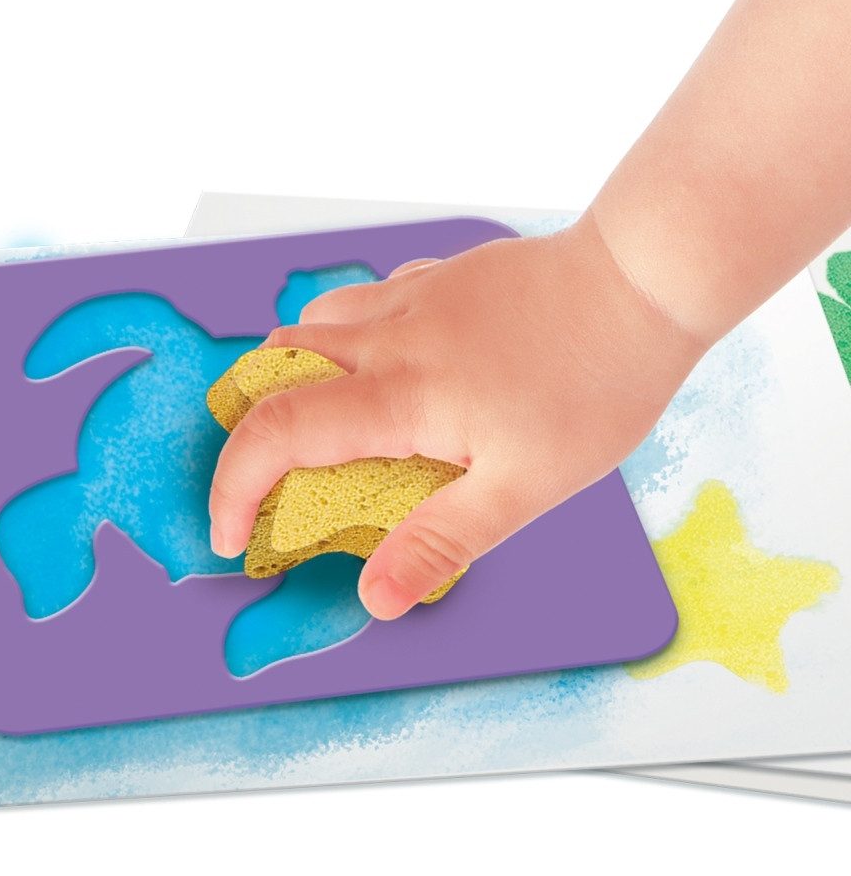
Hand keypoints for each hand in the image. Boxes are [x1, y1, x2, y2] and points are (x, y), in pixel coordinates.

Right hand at [208, 210, 705, 618]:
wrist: (642, 284)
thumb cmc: (593, 385)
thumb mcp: (524, 488)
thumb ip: (441, 542)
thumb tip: (377, 598)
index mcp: (400, 393)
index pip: (277, 432)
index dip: (235, 487)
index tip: (233, 534)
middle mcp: (388, 335)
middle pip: (270, 367)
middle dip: (247, 427)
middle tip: (270, 480)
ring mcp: (409, 297)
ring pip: (307, 325)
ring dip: (289, 379)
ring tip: (317, 427)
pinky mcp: (435, 278)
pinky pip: (357, 303)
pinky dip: (337, 341)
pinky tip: (380, 368)